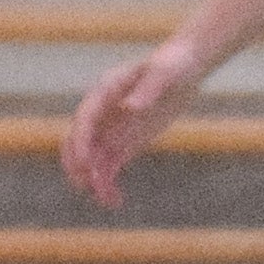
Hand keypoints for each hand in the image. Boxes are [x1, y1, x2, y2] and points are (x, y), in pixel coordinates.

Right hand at [57, 43, 203, 208]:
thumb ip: (147, 89)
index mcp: (105, 92)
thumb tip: (129, 107)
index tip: (84, 162)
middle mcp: (102, 113)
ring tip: (110, 200)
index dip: (81, 141)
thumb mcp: (164, 72)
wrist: (185, 68)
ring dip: (94, 181)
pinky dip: (108, 184)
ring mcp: (111, 129)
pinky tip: (116, 200)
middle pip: (78, 142)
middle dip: (78, 164)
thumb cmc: (174, 63)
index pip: (84, 119)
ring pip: (92, 160)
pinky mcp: (124, 143)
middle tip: (87, 185)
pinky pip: (109, 167)